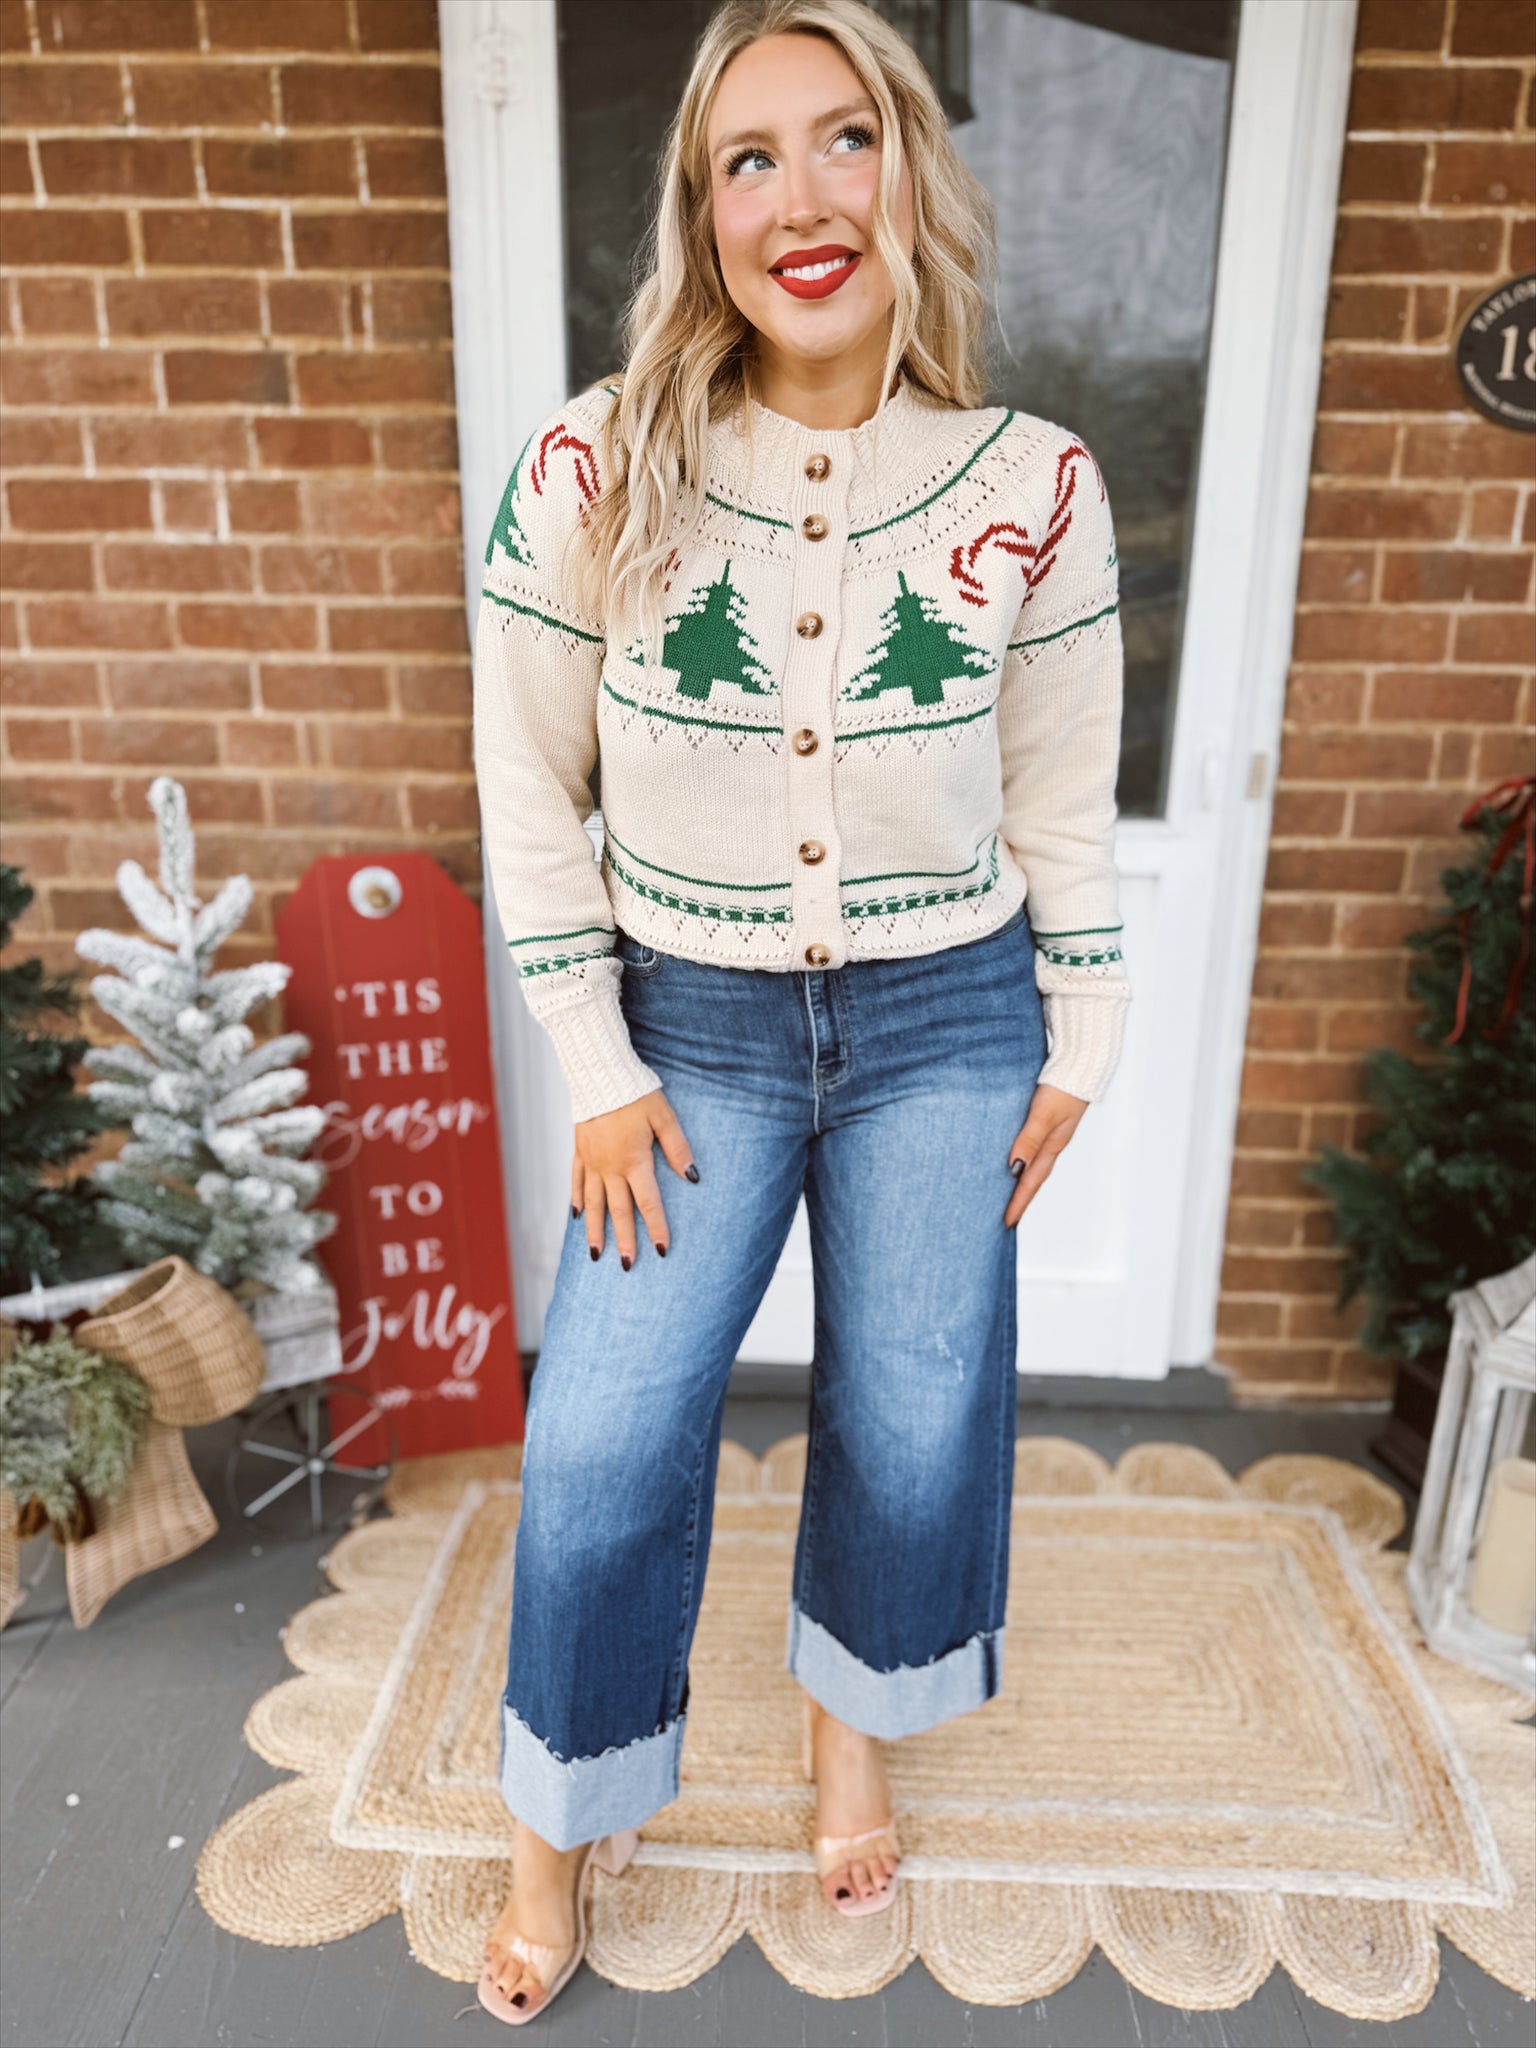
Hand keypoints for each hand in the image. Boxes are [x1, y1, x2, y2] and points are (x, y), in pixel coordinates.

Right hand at [571, 1087, 696, 1267]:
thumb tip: (693, 1177)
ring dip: (595, 1230)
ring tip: (595, 1254)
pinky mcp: (579, 1151)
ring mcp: (591, 1161)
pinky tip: (576, 1216)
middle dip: (623, 1240)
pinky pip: (575, 1181)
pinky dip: (575, 1200)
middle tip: (627, 1266)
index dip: (657, 1228)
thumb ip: (678, 1148)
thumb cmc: (636, 1093)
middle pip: (618, 1210)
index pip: (648, 1202)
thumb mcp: (664, 1117)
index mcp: (634, 1161)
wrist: (599, 1074)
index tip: (662, 1251)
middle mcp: (610, 1167)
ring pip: (592, 1203)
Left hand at [1004, 1083, 1088, 1226]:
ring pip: (1032, 1162)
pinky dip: (1021, 1157)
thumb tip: (1013, 1168)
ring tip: (1004, 1193)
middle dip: (1020, 1198)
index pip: (1031, 1182)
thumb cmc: (1063, 1087)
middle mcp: (1051, 1143)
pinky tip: (1012, 1156)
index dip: (1018, 1203)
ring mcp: (1050, 1131)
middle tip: (1005, 1218)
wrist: (1081, 1061)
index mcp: (1052, 1146)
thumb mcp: (1045, 1115)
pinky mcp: (1046, 1118)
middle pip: (1033, 1177)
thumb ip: (1029, 1139)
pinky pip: (1030, 1145)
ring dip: (1020, 1180)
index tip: (1006, 1223)